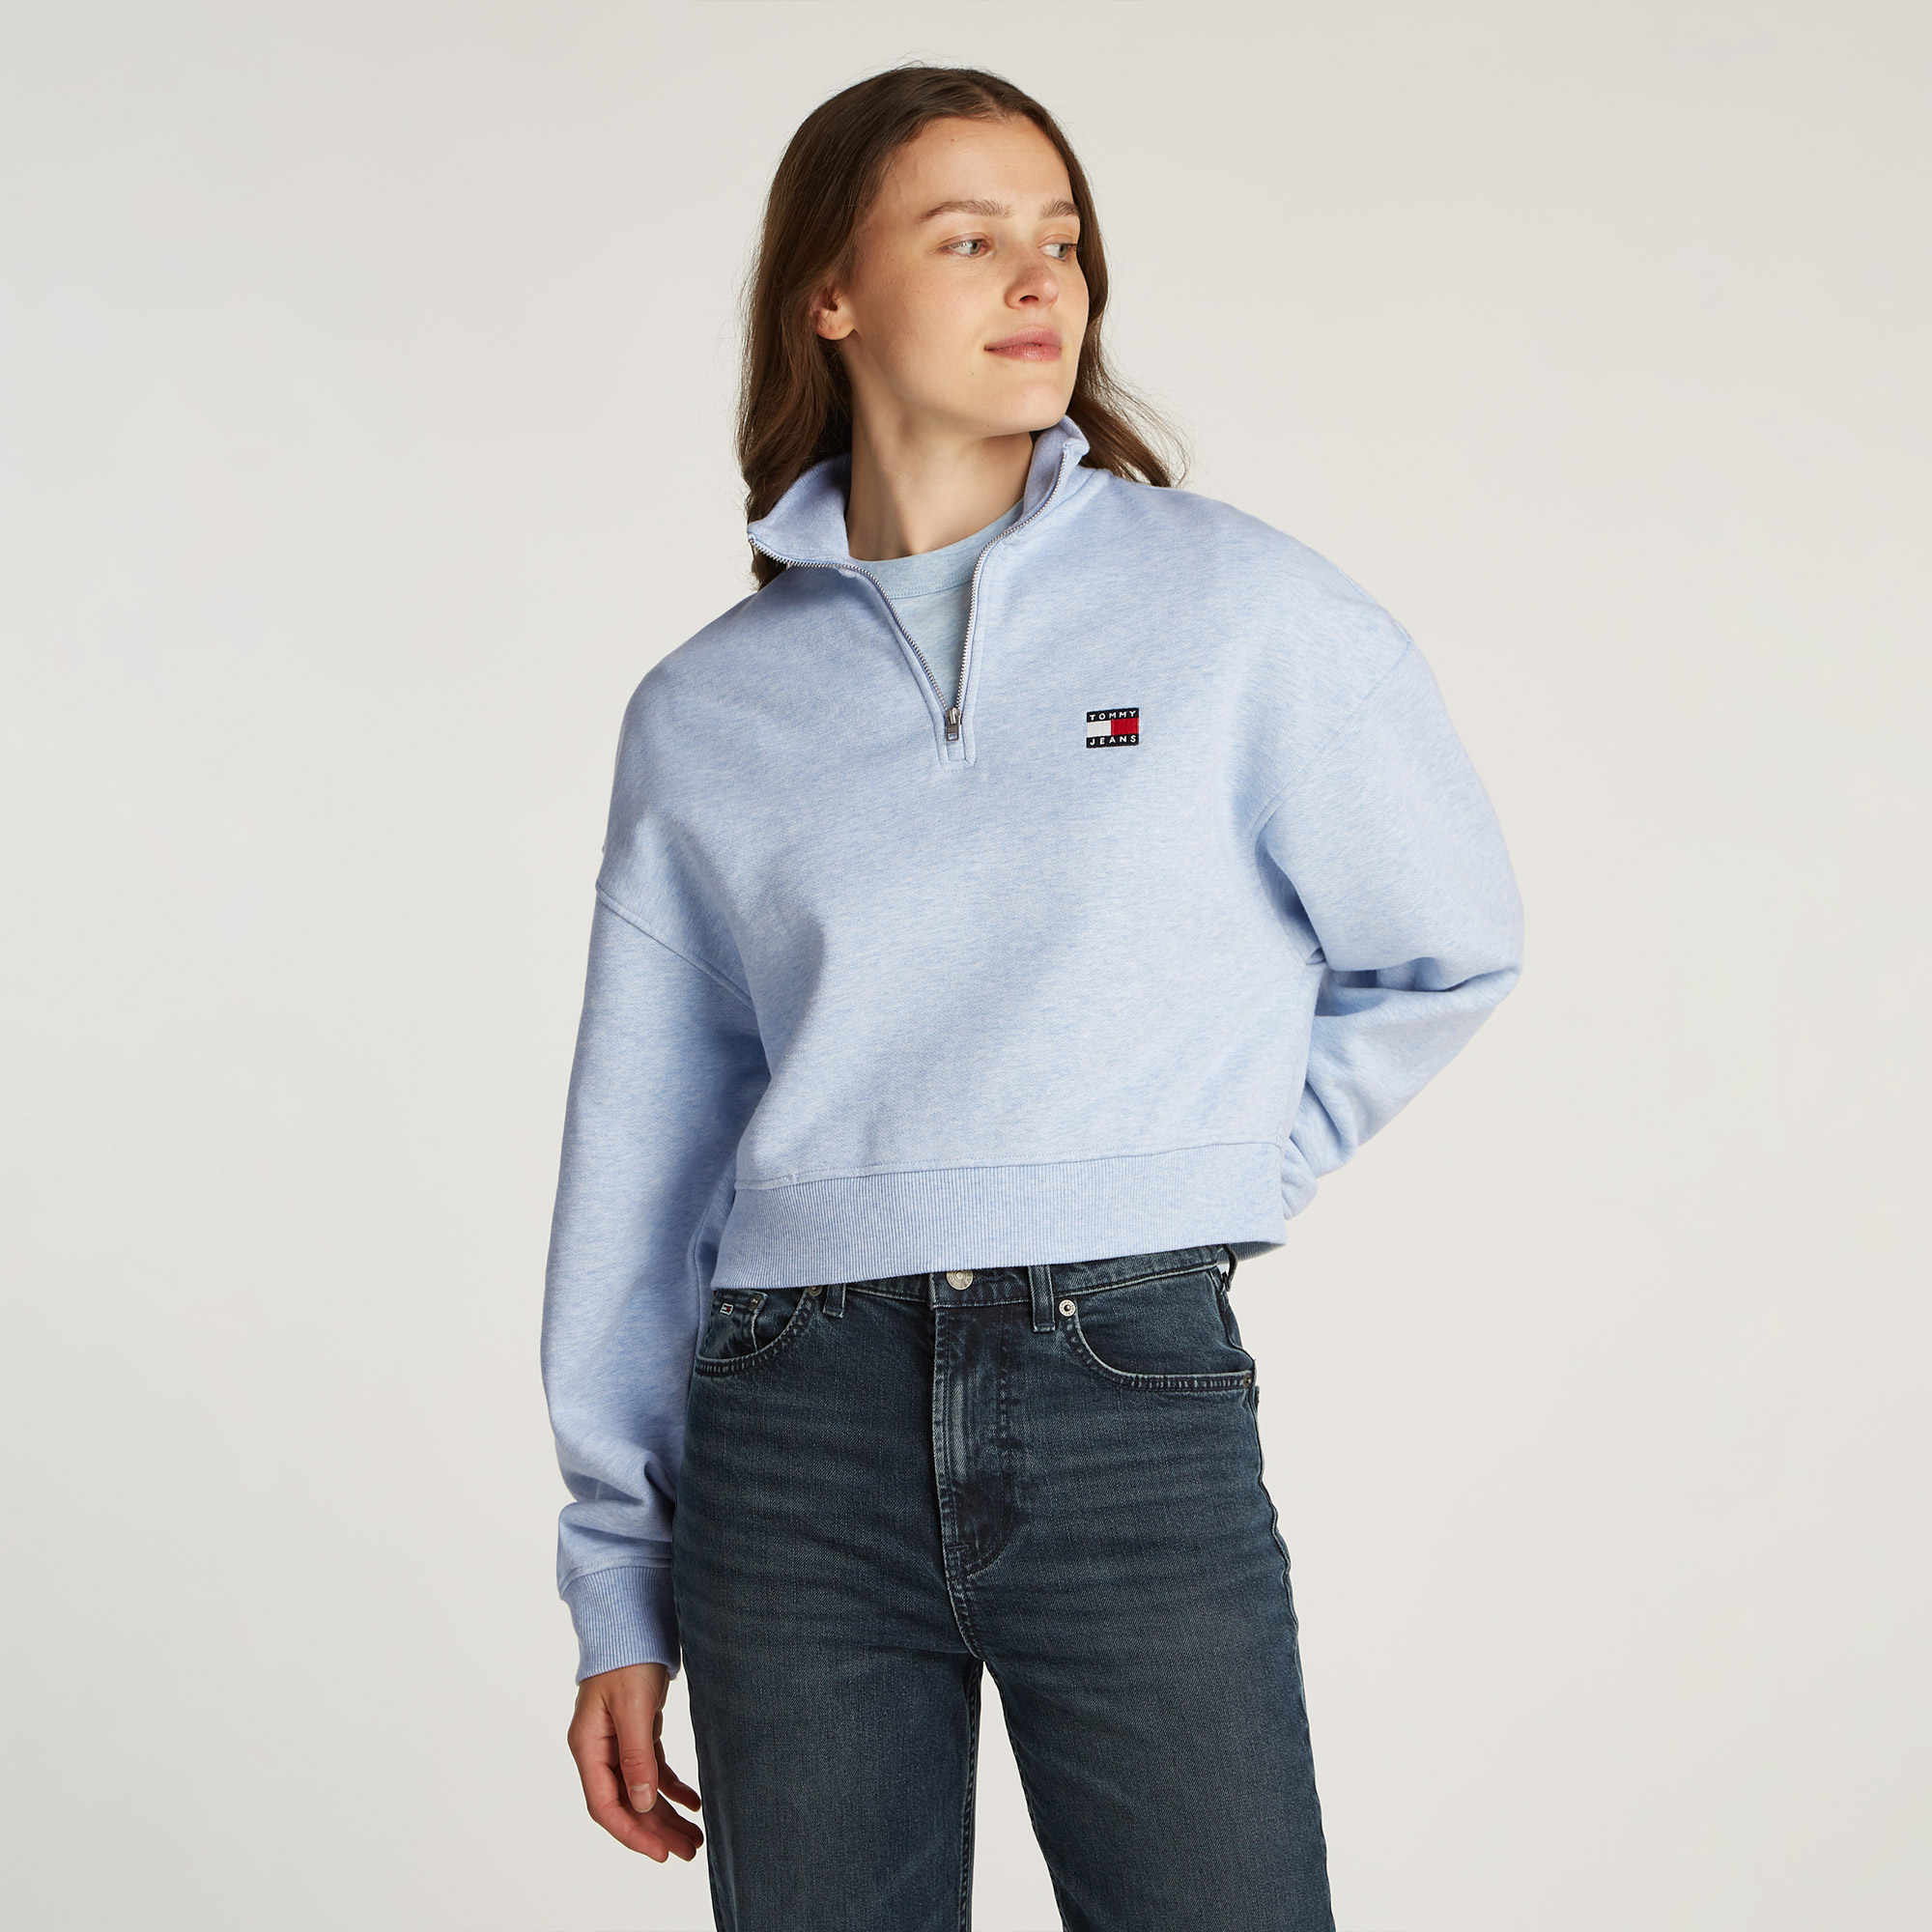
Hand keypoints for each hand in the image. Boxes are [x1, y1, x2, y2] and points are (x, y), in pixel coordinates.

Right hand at [567, 1662, 703, 1861]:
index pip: (605, 1805)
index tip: (661, 1854)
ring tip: (696, 1837)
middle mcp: (599, 1750)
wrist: (634, 1621)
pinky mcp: (637, 1731)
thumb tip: (640, 1803)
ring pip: (641, 1791)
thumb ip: (636, 1756)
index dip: (632, 1833)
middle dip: (656, 1831)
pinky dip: (672, 1787)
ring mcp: (617, 1742)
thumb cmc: (628, 1658)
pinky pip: (653, 1770)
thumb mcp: (633, 1707)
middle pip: (626, 1804)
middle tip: (690, 1852)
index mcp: (588, 1746)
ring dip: (667, 1815)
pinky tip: (693, 1802)